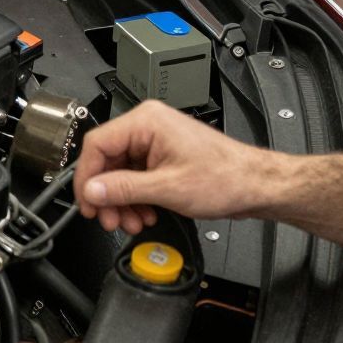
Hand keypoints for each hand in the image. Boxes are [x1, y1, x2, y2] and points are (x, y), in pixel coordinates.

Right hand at [74, 102, 268, 234]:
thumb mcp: (167, 188)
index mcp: (147, 121)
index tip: (87, 202)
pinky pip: (136, 176)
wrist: (254, 186)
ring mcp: (155, 141)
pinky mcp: (162, 157)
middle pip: (107, 160)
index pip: (97, 144)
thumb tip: (92, 191)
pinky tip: (144, 214)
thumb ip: (124, 189)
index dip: (87, 177)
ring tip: (130, 221)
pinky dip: (135, 198)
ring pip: (120, 172)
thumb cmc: (225, 178)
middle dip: (107, 195)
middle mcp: (149, 126)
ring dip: (122, 200)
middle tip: (109, 219)